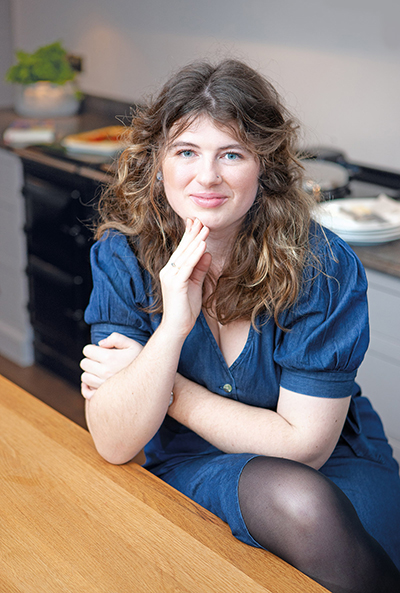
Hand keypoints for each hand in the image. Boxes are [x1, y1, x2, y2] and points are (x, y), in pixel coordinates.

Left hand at [80, 332, 142, 398]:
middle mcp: (104, 372)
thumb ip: (116, 338)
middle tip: (102, 361)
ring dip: (90, 373)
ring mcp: (103, 386)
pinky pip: (87, 393)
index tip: (101, 351)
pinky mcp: (104, 397)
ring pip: (85, 377)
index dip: (93, 348)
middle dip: (91, 359)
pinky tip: (94, 383)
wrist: (151, 380)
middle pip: (84, 363)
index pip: (87, 350)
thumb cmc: (141, 361)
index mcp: (109, 358)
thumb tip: (100, 344)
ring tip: (101, 371)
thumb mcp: (132, 344)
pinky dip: (87, 388)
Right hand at [159, 218, 211, 338]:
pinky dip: (195, 254)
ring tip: (205, 228)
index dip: (189, 236)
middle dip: (192, 234)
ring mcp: (170, 277)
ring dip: (196, 240)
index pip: (181, 250)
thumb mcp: (196, 284)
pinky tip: (203, 245)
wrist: (177, 327)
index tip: (196, 223)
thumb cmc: (186, 309)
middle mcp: (168, 271)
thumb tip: (207, 252)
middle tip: (200, 219)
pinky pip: (187, 266)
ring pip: (185, 255)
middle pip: (182, 249)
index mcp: (172, 271)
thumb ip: (200, 268)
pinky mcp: (175, 283)